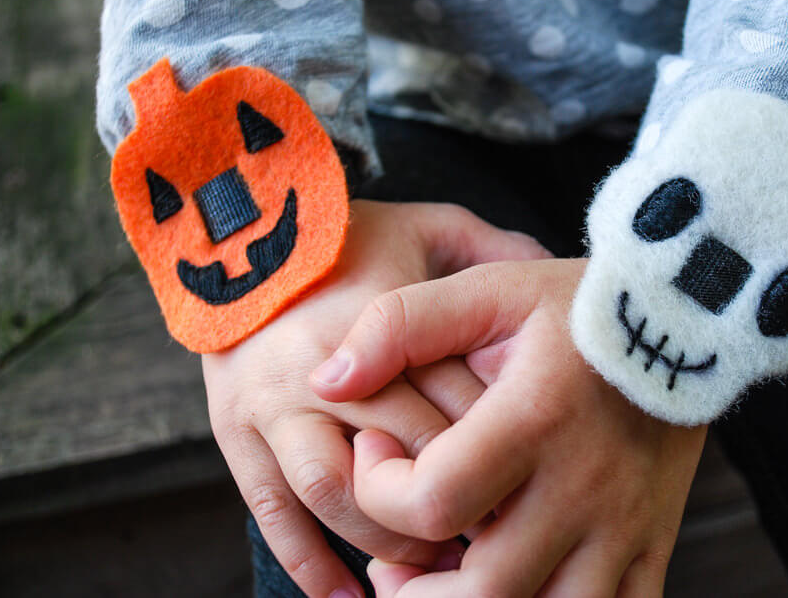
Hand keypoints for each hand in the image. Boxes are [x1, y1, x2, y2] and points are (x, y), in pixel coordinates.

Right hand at [203, 200, 550, 596]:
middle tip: (495, 537)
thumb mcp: (423, 224)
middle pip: (398, 454)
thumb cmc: (343, 237)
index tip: (533, 481)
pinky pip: (271, 512)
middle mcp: (322, 370)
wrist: (235, 239)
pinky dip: (307, 564)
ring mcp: (271, 407)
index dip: (498, 448)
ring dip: (384, 540)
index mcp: (379, 322)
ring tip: (430, 569)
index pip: (451, 401)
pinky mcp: (233, 435)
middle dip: (451, 503)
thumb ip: (490, 249)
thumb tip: (554, 272)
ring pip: (333, 494)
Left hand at [315, 259, 706, 596]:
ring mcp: (624, 526)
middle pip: (484, 592)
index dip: (376, 490)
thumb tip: (327, 379)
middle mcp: (582, 487)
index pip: (431, 500)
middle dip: (411, 593)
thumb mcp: (489, 290)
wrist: (685, 319)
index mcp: (534, 420)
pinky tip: (521, 594)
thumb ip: (399, 325)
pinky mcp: (652, 542)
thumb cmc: (577, 304)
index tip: (374, 452)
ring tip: (444, 587)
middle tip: (388, 560)